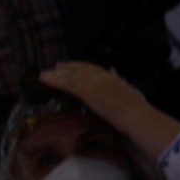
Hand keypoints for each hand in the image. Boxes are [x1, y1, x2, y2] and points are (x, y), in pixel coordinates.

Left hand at [33, 58, 178, 154]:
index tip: (71, 66)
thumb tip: (113, 70)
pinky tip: (45, 80)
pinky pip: (66, 83)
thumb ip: (118, 79)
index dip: (80, 66)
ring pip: (70, 75)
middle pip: (79, 69)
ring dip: (55, 74)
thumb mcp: (128, 89)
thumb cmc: (135, 107)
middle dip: (66, 68)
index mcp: (110, 76)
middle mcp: (100, 76)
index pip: (92, 68)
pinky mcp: (86, 91)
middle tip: (55, 67)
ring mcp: (92, 82)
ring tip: (44, 74)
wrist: (135, 114)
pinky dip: (54, 80)